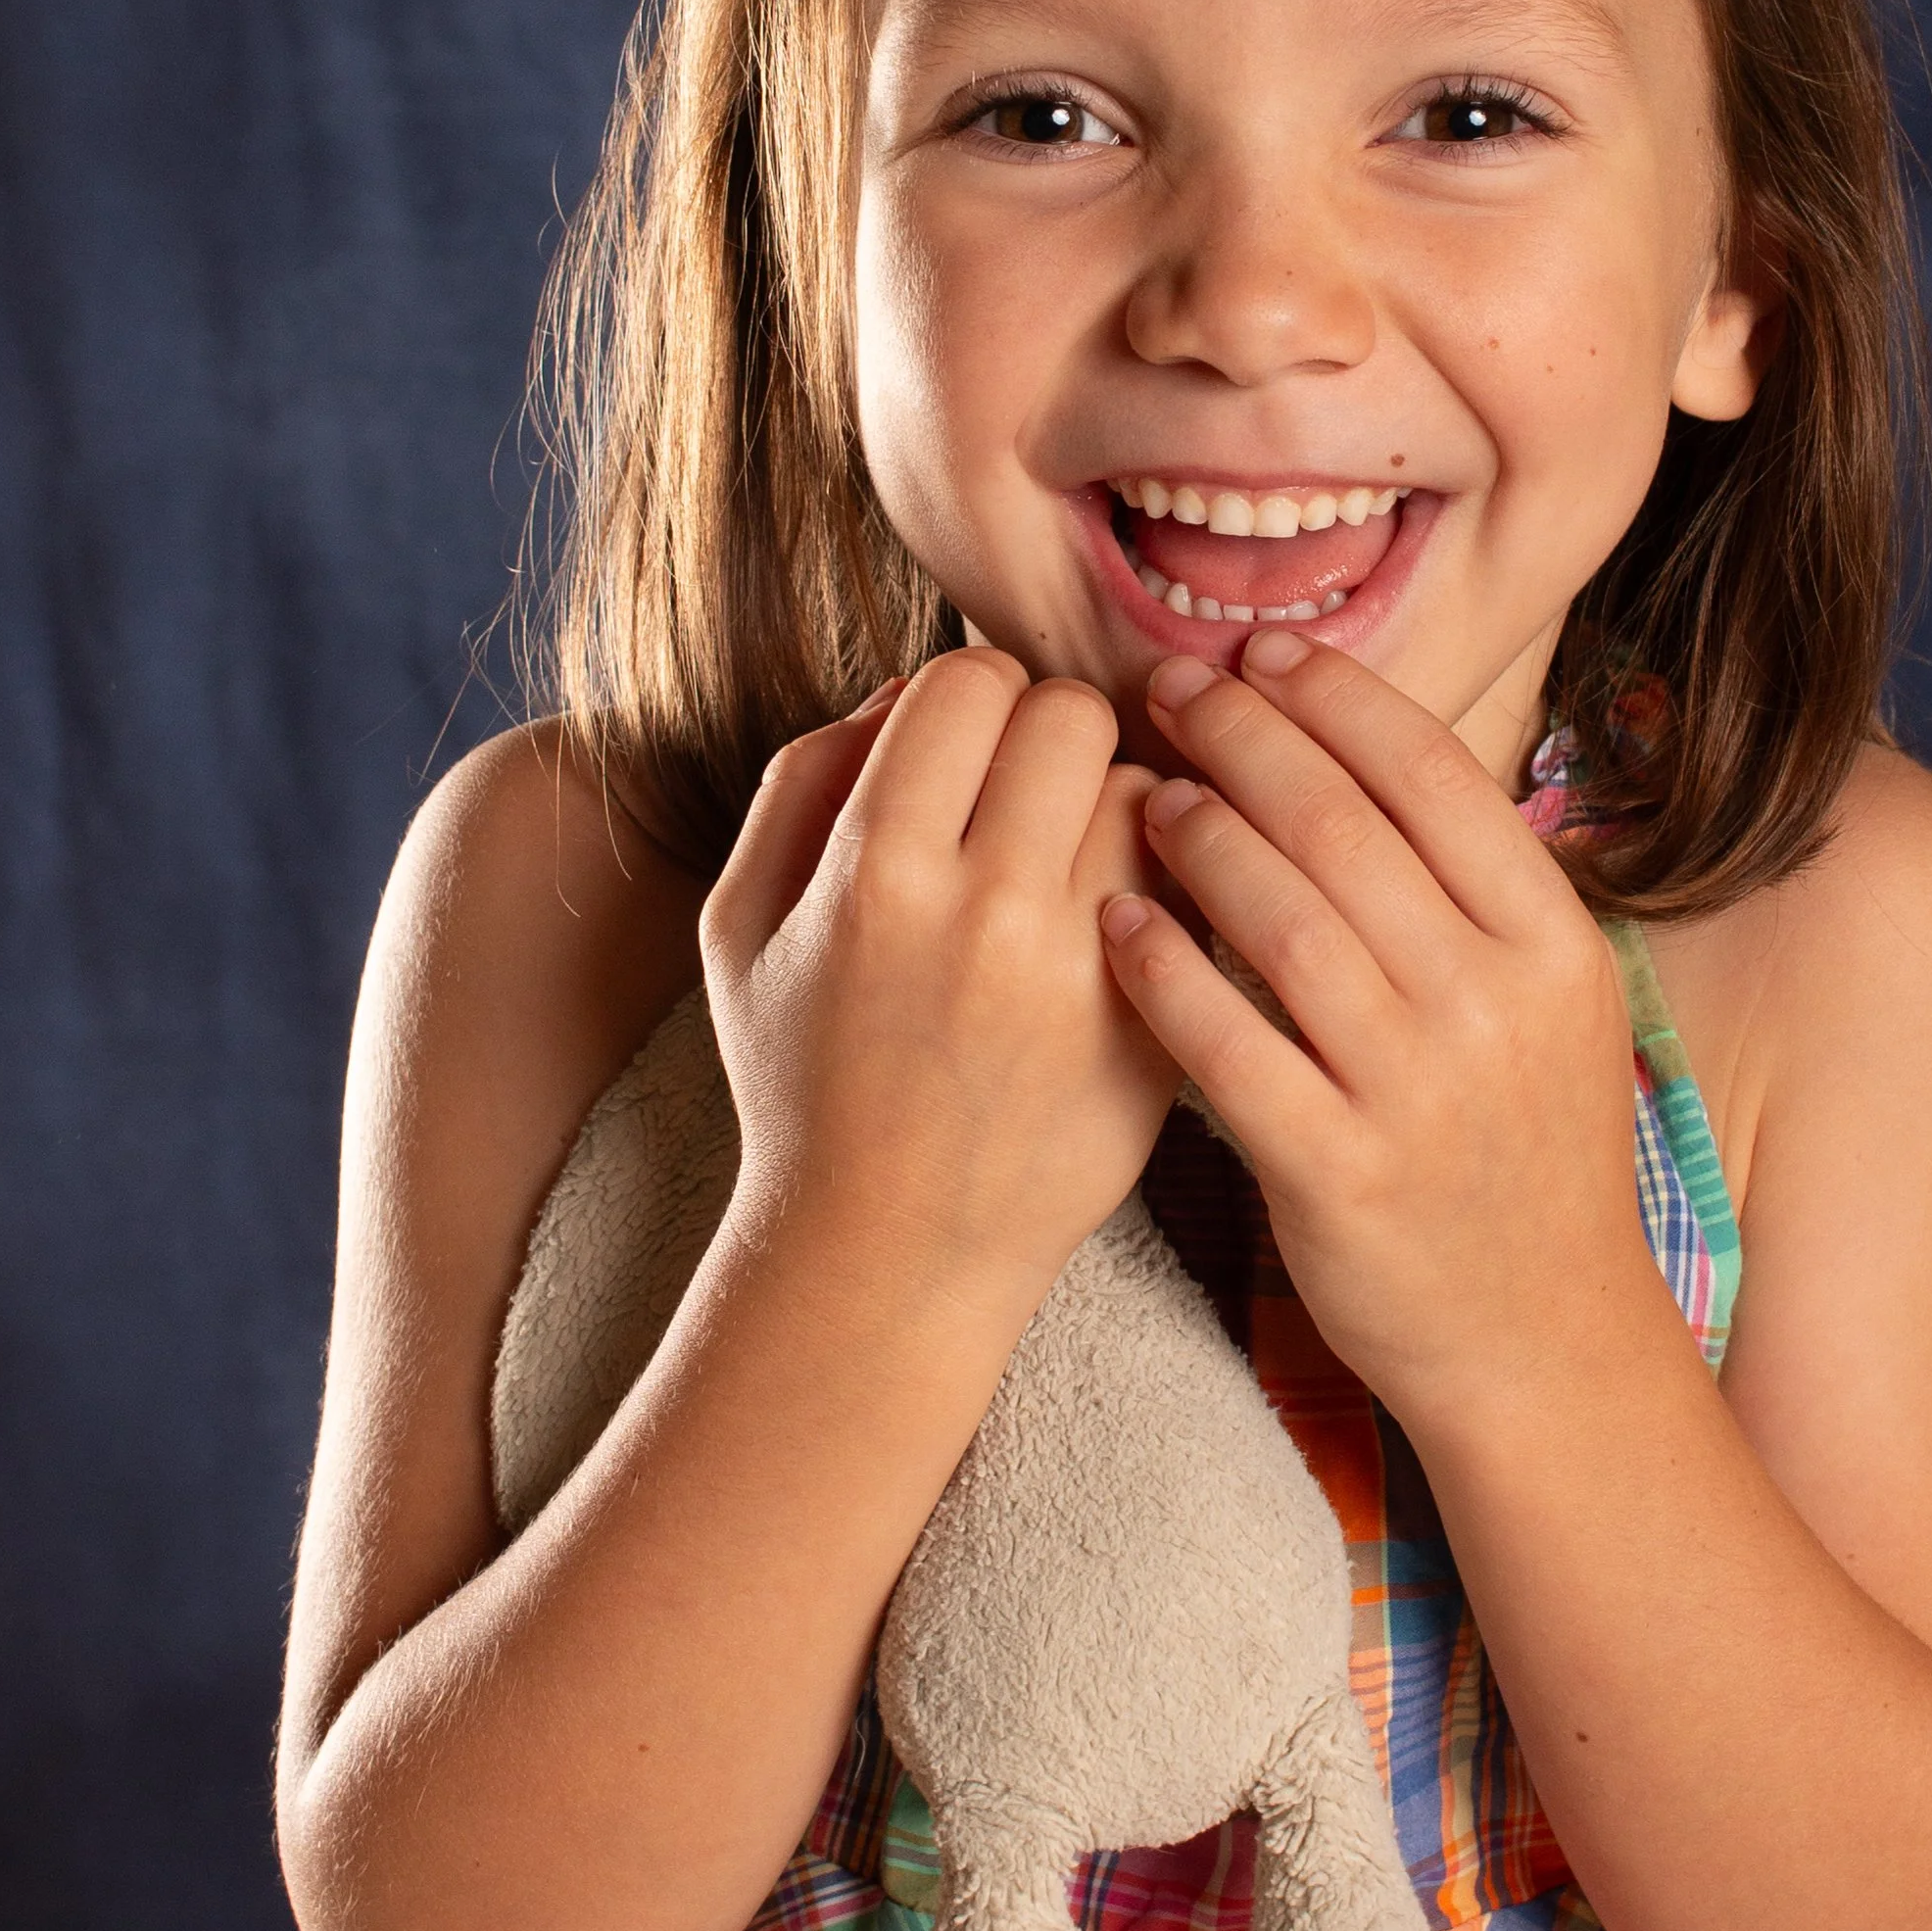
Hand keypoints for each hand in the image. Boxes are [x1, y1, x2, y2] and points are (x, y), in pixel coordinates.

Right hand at [701, 649, 1177, 1327]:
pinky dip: (1159, 885)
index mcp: (874, 871)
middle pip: (1071, 715)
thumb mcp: (742, 926)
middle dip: (1050, 737)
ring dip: (1112, 808)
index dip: (971, 700)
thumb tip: (903, 691)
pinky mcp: (1152, 1024)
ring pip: (1144, 792)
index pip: (969, 680)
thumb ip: (800, 784)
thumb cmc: (806, 1077)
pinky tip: (1118, 921)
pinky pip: (1189, 888)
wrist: (889, 1250)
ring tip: (1071, 864)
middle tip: (1028, 795)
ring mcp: (1083, 972)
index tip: (965, 751)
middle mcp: (987, 910)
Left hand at [1100, 637, 1652, 1426]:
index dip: (1334, 699)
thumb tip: (1359, 746)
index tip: (1259, 653)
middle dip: (1245, 738)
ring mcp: (1418, 1093)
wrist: (1542, 1335)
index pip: (1433, 776)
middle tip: (1171, 688)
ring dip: (1201, 837)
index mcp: (1551, 944)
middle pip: (1348, 827)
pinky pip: (1232, 1047)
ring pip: (1286, 922)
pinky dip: (1167, 973)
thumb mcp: (1547, 1006)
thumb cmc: (1520, 1152)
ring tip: (1142, 792)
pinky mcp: (1340, 1175)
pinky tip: (1117, 920)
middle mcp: (1493, 1005)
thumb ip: (1472, 892)